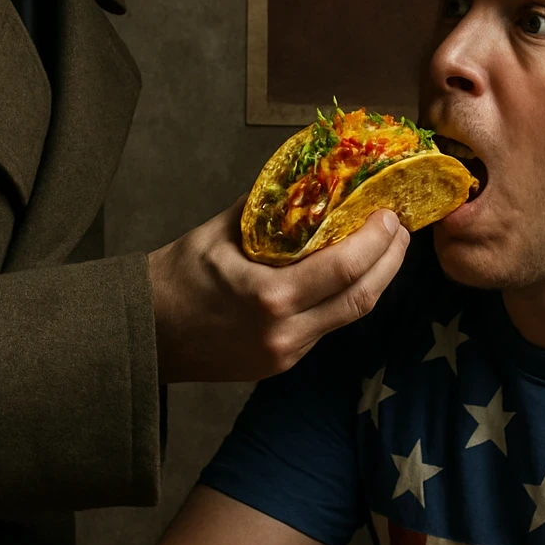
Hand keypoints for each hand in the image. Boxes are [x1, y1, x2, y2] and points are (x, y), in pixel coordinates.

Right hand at [149, 198, 409, 382]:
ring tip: (386, 248)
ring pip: (350, 316)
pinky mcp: (282, 364)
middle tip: (401, 228)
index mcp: (269, 298)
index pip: (344, 270)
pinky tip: (351, 273)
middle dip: (391, 261)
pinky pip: (327, 327)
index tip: (389, 213)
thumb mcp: (219, 232)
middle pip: (362, 300)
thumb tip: (310, 180)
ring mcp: (285, 354)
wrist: (144, 335)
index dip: (377, 241)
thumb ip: (269, 210)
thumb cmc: (174, 278)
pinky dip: (345, 297)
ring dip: (375, 281)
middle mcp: (285, 334)